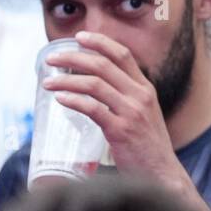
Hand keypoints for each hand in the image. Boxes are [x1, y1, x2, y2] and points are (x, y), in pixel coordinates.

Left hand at [42, 31, 187, 190]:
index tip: (79, 37)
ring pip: (94, 83)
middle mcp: (140, 95)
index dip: (100, 42)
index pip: (123, 54)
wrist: (162, 174)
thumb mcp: (144, 115)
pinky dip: (73, 101)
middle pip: (103, 64)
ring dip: (66, 80)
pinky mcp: (121, 130)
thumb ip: (125, 100)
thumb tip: (95, 90)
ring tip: (48, 82)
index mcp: (146, 88)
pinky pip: (93, 108)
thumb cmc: (148, 147)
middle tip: (51, 59)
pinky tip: (60, 99)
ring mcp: (131, 112)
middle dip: (73, 57)